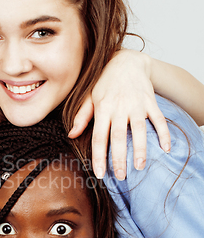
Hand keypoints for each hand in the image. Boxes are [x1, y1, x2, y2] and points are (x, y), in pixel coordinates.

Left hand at [69, 49, 170, 179]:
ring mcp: (136, 105)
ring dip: (140, 149)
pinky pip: (158, 119)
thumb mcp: (89, 96)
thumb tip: (71, 135)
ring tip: (139, 167)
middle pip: (118, 137)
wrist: (126, 61)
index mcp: (102, 109)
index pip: (99, 137)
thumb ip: (81, 116)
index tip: (100, 173)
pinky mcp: (150, 102)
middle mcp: (119, 108)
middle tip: (121, 176)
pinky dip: (164, 133)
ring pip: (139, 130)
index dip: (99, 157)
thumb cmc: (104, 81)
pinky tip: (165, 149)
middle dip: (119, 158)